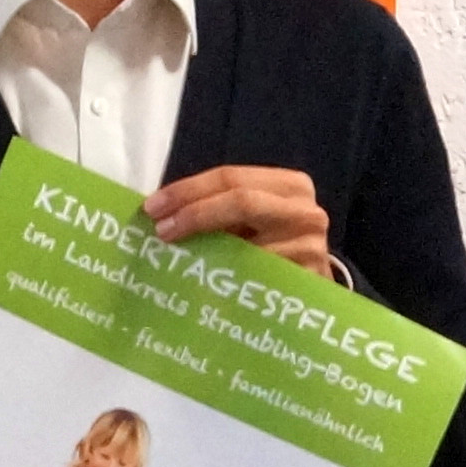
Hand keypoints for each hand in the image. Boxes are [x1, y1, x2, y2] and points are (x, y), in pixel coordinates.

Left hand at [145, 164, 330, 278]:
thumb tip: (162, 211)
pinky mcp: (309, 279)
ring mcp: (311, 245)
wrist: (313, 289)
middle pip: (242, 201)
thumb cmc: (273, 249)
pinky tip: (205, 284)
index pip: (232, 177)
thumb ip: (220, 210)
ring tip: (175, 258)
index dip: (189, 190)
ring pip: (249, 244)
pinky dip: (227, 279)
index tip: (152, 207)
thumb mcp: (252, 221)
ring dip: (206, 251)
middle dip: (195, 213)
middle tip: (160, 230)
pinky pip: (257, 277)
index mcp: (289, 185)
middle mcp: (305, 209)